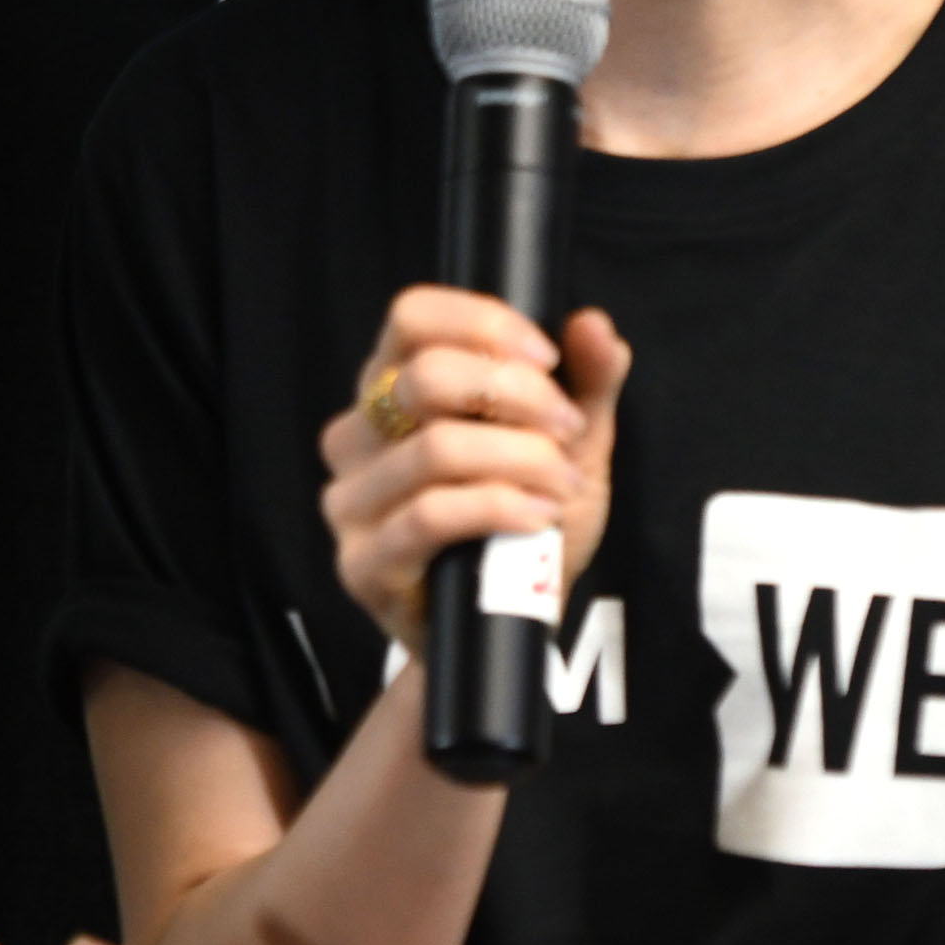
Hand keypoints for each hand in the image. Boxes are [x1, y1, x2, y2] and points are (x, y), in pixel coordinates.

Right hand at [320, 293, 629, 655]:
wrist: (505, 627)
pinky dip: (499, 508)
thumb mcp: (568, 448)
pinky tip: (537, 518)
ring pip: (436, 449)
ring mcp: (351, 502)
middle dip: (518, 397)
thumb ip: (586, 385)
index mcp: (392, 388)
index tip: (549, 359)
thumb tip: (593, 326)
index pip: (411, 318)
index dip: (484, 323)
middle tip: (568, 431)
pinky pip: (430, 516)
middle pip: (424, 377)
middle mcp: (357, 436)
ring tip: (563, 486)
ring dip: (520, 461)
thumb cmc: (524, 528)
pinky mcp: (361, 563)